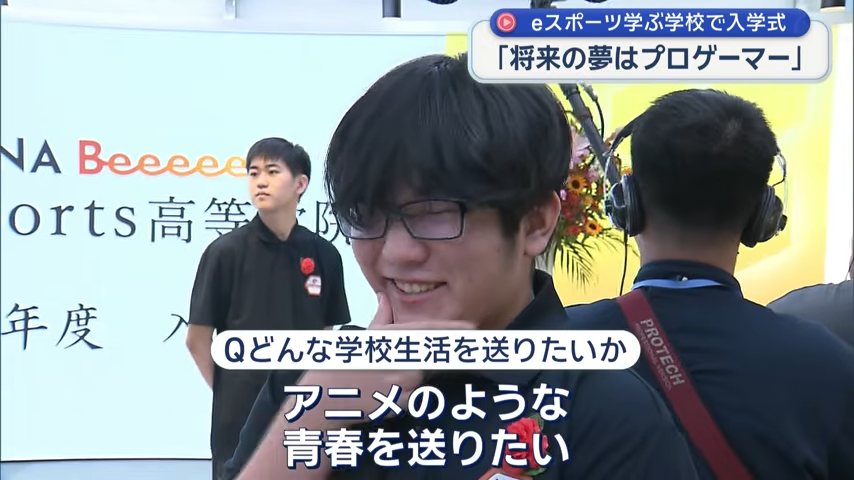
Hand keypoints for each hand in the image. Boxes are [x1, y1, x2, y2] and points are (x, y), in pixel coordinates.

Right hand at [299, 292, 474, 426]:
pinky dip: (405, 397)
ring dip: (412, 379)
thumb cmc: (341, 367)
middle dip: (438, 357)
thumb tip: (384, 297)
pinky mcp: (400, 402)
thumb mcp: (359, 339)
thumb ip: (379, 319)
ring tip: (384, 381)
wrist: (324, 398)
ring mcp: (400, 381)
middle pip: (430, 356)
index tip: (471, 327)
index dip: (451, 329)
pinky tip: (384, 395)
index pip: (427, 331)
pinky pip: (414, 397)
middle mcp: (398, 357)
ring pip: (421, 378)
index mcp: (388, 339)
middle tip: (451, 352)